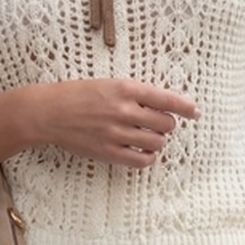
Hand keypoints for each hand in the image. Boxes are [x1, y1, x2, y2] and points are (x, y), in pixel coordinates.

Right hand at [27, 78, 198, 168]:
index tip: (195, 112)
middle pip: (166, 123)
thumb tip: (163, 106)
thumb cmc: (79, 95)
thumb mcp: (109, 83)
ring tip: (147, 136)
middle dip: (166, 124)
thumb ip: (135, 94)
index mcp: (126, 89)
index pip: (167, 99)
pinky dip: (147, 157)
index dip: (186, 107)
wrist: (49, 112)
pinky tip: (142, 151)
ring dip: (157, 140)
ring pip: (157, 142)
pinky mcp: (108, 152)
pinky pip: (141, 160)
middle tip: (157, 123)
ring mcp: (117, 133)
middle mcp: (124, 110)